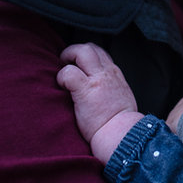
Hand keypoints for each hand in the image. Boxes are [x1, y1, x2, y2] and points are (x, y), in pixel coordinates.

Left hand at [57, 43, 144, 162]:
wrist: (121, 134)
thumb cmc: (120, 123)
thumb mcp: (121, 97)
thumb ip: (111, 88)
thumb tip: (101, 89)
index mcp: (115, 75)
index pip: (100, 53)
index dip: (86, 56)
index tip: (78, 65)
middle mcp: (107, 73)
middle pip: (90, 47)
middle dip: (74, 51)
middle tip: (66, 63)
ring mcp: (97, 80)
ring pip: (82, 51)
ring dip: (68, 57)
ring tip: (62, 72)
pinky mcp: (85, 91)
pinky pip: (69, 73)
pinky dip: (62, 76)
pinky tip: (62, 87)